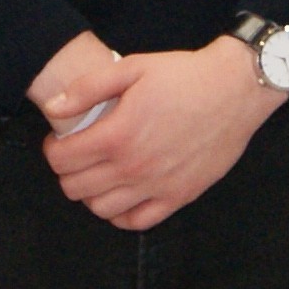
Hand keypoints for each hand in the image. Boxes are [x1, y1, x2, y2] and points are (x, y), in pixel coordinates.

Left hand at [44, 39, 280, 228]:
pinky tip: (122, 193)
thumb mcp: (131, 67)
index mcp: (118, 135)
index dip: (53, 149)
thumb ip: (87, 88)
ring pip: (101, 209)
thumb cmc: (184, 76)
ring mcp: (157, 186)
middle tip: (76, 155)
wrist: (236, 89)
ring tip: (98, 173)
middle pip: (76, 188)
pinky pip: (137, 221)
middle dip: (67, 171)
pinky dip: (120, 213)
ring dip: (90, 194)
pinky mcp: (179, 196)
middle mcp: (134, 167)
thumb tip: (54, 109)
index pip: (62, 160)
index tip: (61, 140)